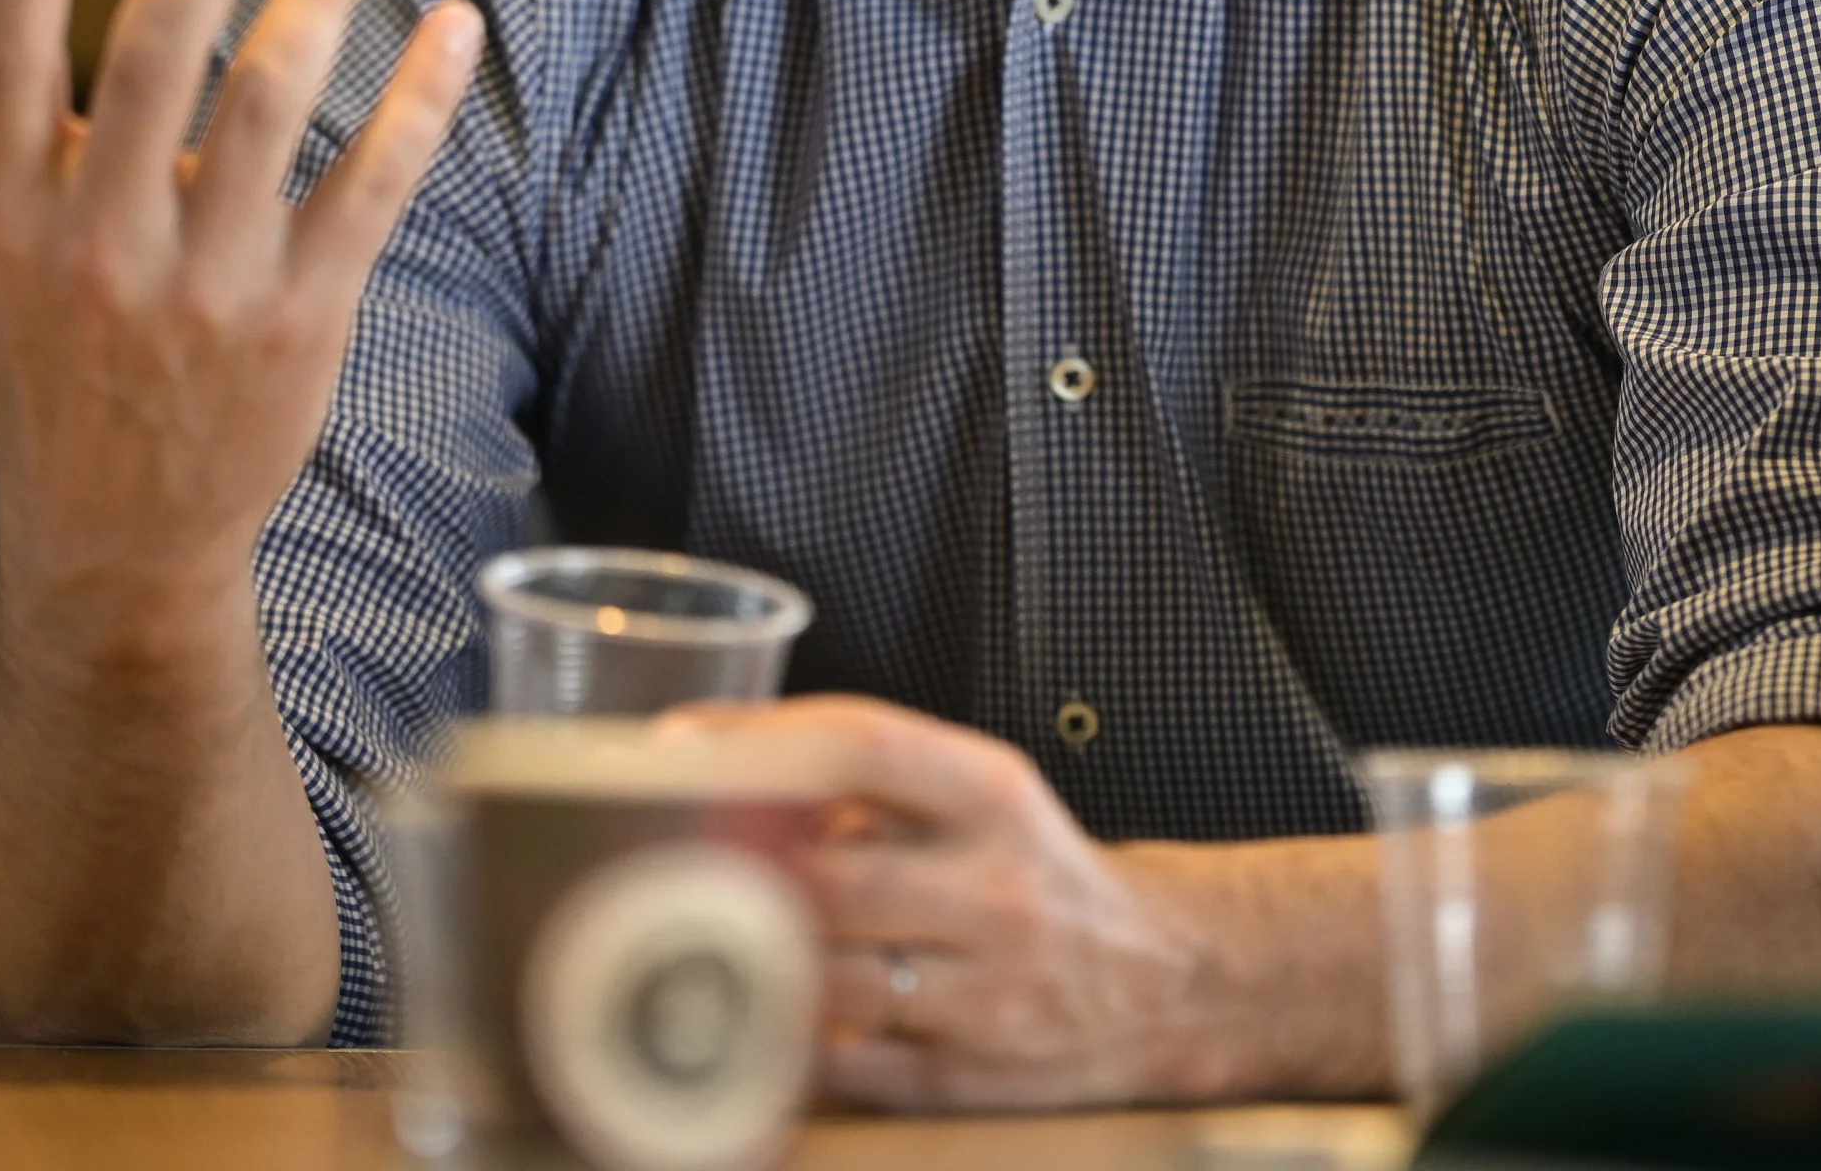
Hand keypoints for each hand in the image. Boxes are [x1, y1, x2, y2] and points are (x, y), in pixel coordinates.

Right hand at [0, 0, 483, 661]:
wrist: (117, 538)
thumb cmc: (42, 358)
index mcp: (6, 213)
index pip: (5, 65)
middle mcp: (95, 246)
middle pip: (147, 68)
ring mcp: (202, 287)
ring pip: (266, 116)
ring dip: (315, 6)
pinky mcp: (298, 322)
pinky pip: (367, 191)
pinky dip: (415, 105)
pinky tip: (451, 24)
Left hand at [666, 696, 1248, 1110]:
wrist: (1170, 980)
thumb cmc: (1039, 876)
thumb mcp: (982, 800)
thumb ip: (870, 789)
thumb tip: (718, 780)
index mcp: (995, 795)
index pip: (864, 745)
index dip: (760, 742)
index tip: (676, 747)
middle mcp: (999, 889)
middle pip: (826, 879)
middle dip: (729, 874)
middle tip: (649, 864)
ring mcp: (987, 994)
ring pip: (823, 980)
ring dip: (743, 964)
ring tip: (677, 943)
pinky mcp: (968, 1078)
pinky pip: (839, 1064)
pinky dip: (781, 1042)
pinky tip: (748, 1016)